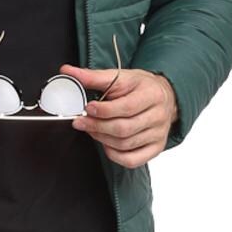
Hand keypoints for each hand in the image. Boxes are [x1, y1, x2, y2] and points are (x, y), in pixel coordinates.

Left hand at [57, 64, 178, 165]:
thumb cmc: (140, 87)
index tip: (88, 108)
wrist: (164, 96)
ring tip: (92, 129)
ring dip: (102, 139)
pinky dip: (114, 155)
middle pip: (123, 129)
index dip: (103, 110)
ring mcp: (158, 135)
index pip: (125, 107)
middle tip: (81, 122)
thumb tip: (67, 71)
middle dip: (97, 126)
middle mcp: (159, 116)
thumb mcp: (120, 77)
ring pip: (125, 145)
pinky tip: (106, 144)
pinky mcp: (155, 148)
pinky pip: (132, 160)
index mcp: (152, 95)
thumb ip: (93, 76)